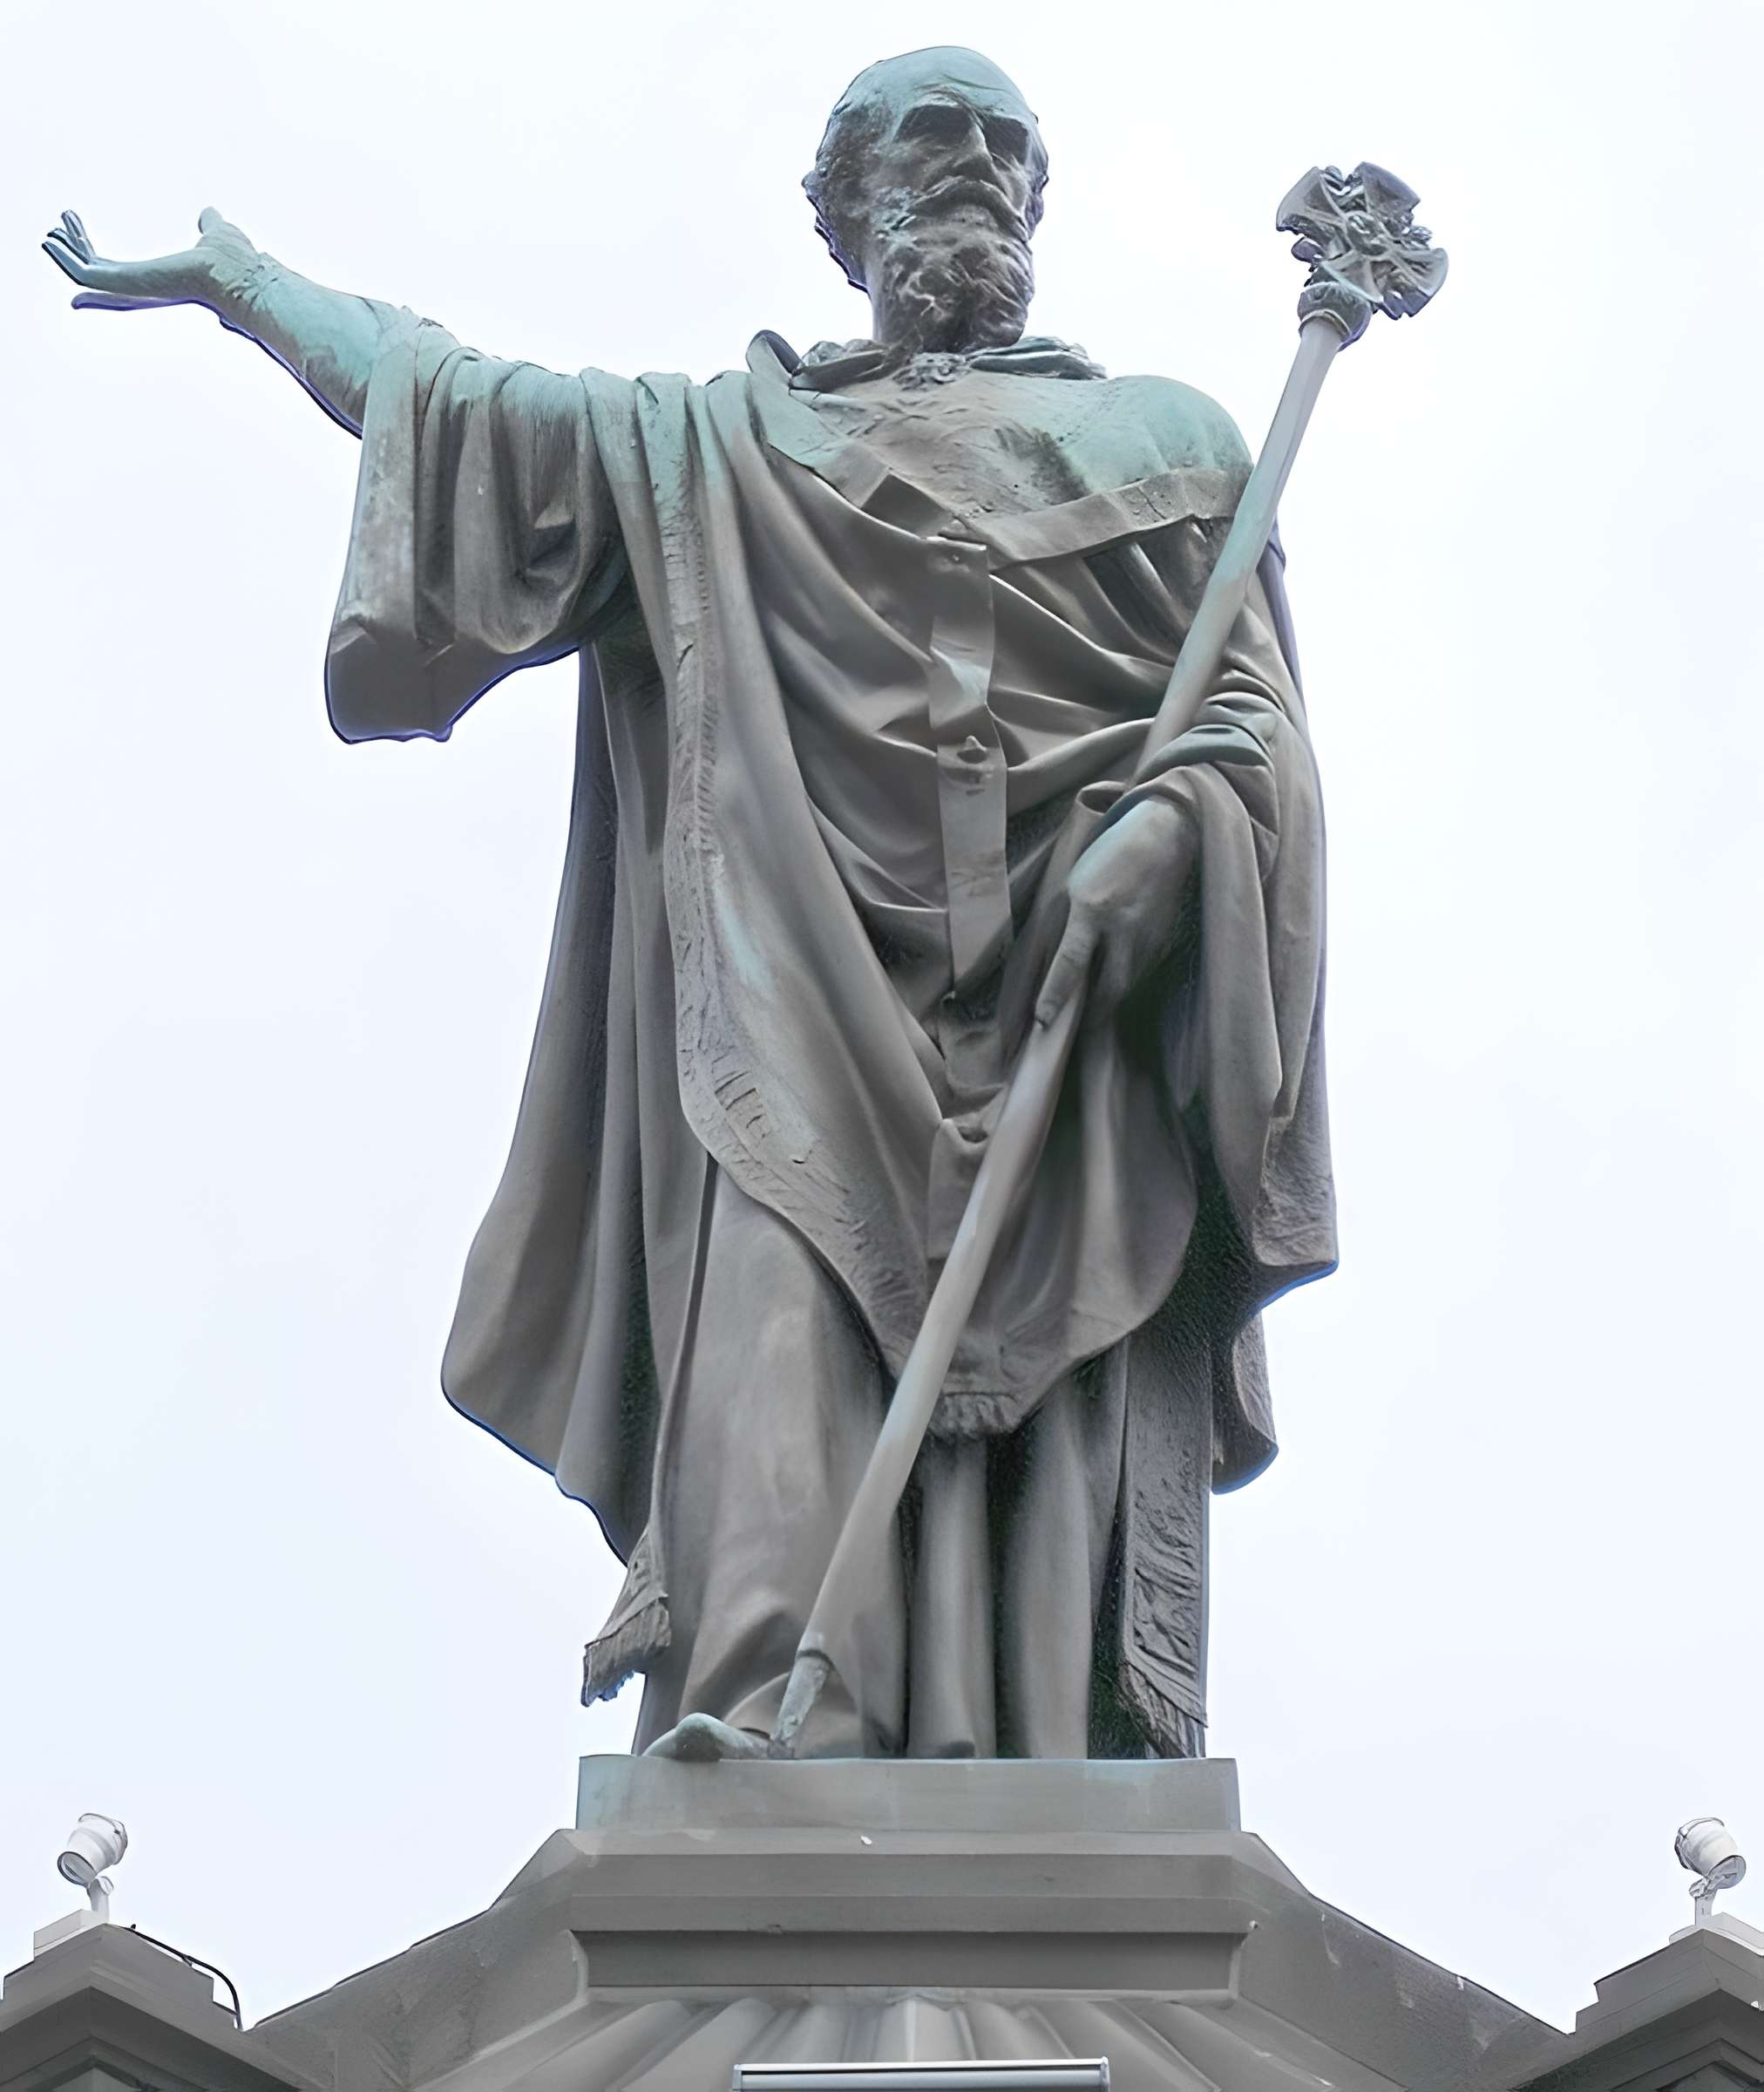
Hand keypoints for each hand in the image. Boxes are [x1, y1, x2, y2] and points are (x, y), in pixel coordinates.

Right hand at [41, 207, 257, 312]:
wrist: (239, 274)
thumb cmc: (235, 261)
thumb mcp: (217, 234)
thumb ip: (209, 226)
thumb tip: (210, 214)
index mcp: (160, 278)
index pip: (121, 274)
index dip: (98, 258)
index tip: (79, 239)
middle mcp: (145, 288)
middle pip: (99, 273)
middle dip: (75, 251)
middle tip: (56, 230)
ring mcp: (136, 288)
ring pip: (87, 273)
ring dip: (65, 252)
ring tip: (49, 233)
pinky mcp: (130, 283)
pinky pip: (88, 273)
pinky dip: (68, 256)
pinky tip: (54, 239)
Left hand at [1035, 796, 1197, 1028]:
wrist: (1165, 835)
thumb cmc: (1111, 855)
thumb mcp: (1076, 883)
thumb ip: (1065, 922)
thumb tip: (1049, 961)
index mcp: (1093, 909)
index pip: (1071, 962)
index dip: (1055, 995)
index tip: (1043, 1020)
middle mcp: (1124, 927)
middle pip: (1110, 988)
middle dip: (1093, 1014)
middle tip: (1075, 1025)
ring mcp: (1150, 935)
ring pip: (1128, 982)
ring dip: (1110, 997)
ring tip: (1093, 1005)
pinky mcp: (1166, 938)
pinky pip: (1142, 969)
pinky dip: (1127, 978)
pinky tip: (1115, 975)